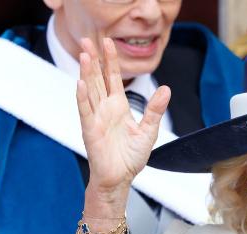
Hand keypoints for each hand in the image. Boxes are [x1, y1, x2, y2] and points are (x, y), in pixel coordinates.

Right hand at [76, 37, 168, 200]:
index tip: (107, 42)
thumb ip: (155, 110)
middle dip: (93, 60)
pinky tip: (80, 83)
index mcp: (118, 107)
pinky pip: (85, 111)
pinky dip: (82, 97)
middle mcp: (105, 110)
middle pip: (97, 79)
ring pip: (89, 90)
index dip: (110, 60)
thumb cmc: (130, 158)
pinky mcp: (90, 131)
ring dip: (86, 73)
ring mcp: (96, 119)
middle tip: (88, 40)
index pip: (113, 78)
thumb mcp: (148, 131)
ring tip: (84, 55)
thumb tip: (166, 89)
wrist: (120, 180)